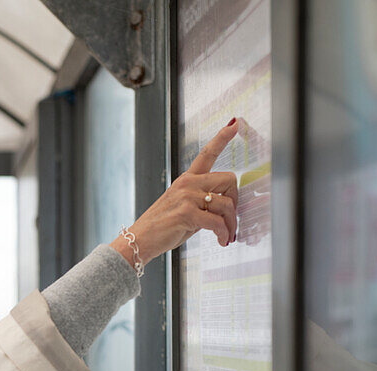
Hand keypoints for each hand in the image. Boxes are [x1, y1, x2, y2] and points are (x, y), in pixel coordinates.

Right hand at [114, 119, 239, 265]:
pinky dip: (223, 234)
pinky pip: (217, 222)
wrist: (140, 240)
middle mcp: (188, 184)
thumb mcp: (182, 208)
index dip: (222, 138)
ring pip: (226, 204)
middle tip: (231, 218)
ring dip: (231, 223)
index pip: (207, 154)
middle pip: (229, 180)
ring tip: (226, 235)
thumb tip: (225, 209)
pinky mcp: (187, 213)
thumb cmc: (161, 226)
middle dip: (236, 201)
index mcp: (187, 180)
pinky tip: (221, 240)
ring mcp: (187, 197)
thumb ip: (202, 203)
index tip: (235, 123)